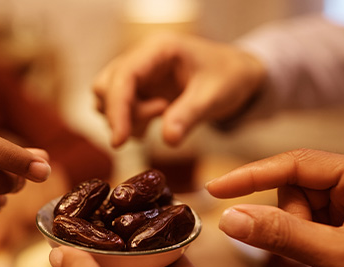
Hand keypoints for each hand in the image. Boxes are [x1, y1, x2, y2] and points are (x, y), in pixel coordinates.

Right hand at [93, 32, 264, 146]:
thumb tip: (168, 140)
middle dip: (122, 113)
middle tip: (158, 117)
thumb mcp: (214, 96)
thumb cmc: (228, 77)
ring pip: (108, 100)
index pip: (124, 75)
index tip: (119, 140)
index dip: (117, 108)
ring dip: (128, 118)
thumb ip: (189, 116)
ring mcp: (139, 75)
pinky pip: (120, 110)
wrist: (237, 76)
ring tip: (165, 114)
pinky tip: (162, 118)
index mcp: (159, 49)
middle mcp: (142, 59)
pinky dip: (132, 122)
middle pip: (106, 86)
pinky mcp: (140, 90)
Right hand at [206, 149, 343, 266]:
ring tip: (323, 261)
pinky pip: (306, 228)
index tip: (216, 189)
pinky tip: (322, 264)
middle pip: (294, 187)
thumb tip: (230, 217)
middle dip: (289, 219)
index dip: (251, 175)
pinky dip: (301, 245)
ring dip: (295, 235)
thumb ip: (280, 234)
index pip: (296, 164)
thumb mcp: (337, 258)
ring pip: (296, 209)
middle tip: (309, 250)